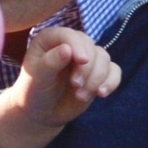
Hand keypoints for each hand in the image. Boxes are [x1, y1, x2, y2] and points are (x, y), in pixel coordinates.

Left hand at [0, 26, 122, 147]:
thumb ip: (50, 63)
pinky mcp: (98, 72)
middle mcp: (71, 44)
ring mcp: (87, 58)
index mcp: (51, 39)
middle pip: (90, 47)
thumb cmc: (34, 92)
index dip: (78, 46)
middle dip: (87, 68)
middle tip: (76, 86)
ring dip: (96, 79)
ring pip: (104, 58)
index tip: (82, 61)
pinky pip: (114, 71)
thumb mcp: (36, 78)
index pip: (69, 35)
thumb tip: (67, 49)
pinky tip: (101, 94)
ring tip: (80, 96)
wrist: (42, 112)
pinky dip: (111, 82)